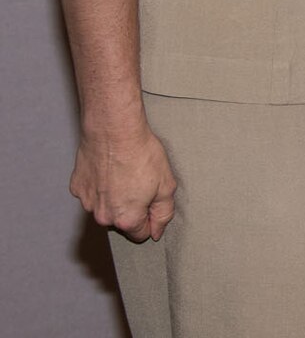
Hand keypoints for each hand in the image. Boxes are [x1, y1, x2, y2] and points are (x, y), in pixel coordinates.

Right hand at [72, 123, 175, 242]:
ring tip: (125, 174)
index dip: (151, 219)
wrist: (113, 130)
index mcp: (126, 219)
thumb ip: (163, 213)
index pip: (141, 234)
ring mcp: (86, 202)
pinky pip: (92, 193)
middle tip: (141, 183)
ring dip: (115, 198)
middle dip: (133, 208)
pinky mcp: (77, 188)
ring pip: (106, 208)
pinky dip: (101, 186)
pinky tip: (110, 169)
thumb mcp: (166, 185)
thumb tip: (156, 232)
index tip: (153, 200)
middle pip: (122, 222)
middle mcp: (102, 216)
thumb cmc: (142, 154)